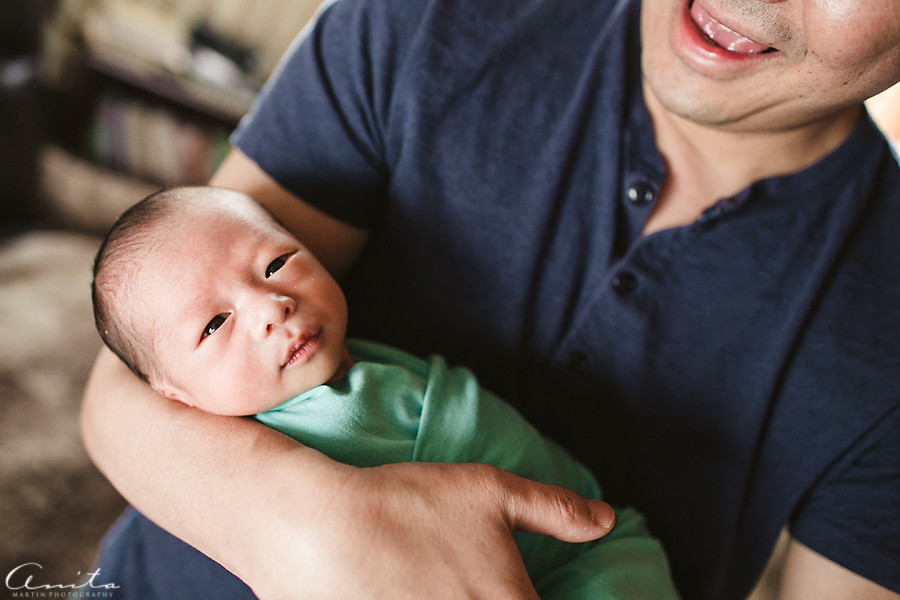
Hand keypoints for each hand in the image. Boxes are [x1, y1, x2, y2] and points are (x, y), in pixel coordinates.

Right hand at [248, 461, 614, 599]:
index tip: (517, 585)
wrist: (319, 530)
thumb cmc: (409, 505)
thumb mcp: (489, 492)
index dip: (533, 596)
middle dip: (502, 597)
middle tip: (475, 579)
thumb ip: (555, 510)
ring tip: (444, 583)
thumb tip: (606, 520)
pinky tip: (414, 592)